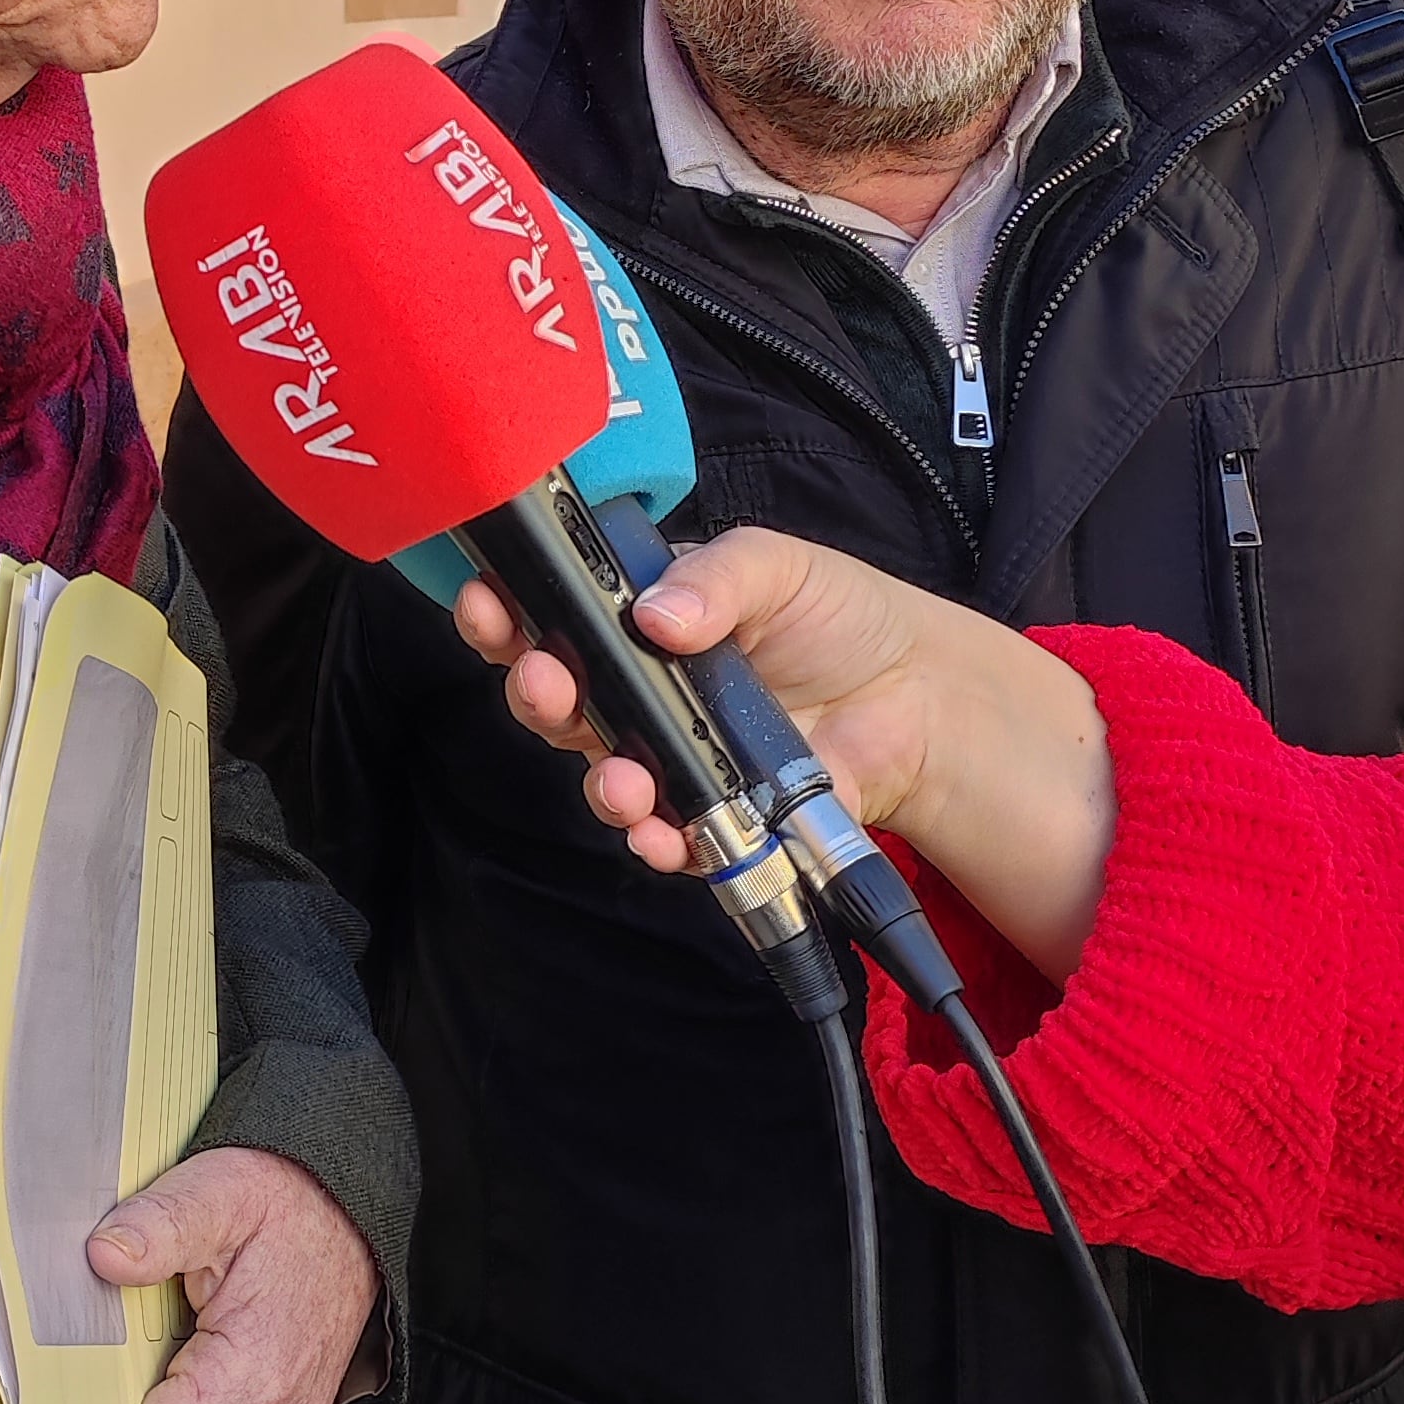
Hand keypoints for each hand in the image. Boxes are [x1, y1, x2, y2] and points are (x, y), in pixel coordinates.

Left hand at [80, 1145, 381, 1403]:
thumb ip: (159, 1224)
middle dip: (126, 1402)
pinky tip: (202, 1351)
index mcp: (253, 1380)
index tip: (97, 1360)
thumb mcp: (220, 1190)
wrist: (355, 1222)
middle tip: (142, 1330)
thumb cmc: (293, 1208)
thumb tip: (104, 1256)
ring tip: (180, 1333)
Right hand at [453, 527, 1117, 980]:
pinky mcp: (713, 814)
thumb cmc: (841, 618)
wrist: (917, 698)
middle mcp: (643, 693)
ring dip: (598, 780)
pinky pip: (666, 836)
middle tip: (543, 679)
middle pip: (558, 700)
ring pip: (603, 774)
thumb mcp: (777, 564)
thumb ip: (715, 577)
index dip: (507, 612)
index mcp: (641, 621)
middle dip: (534, 692)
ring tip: (621, 778)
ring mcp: (674, 757)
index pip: (553, 616)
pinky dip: (655, 839)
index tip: (486, 602)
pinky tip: (659, 831)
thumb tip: (655, 615)